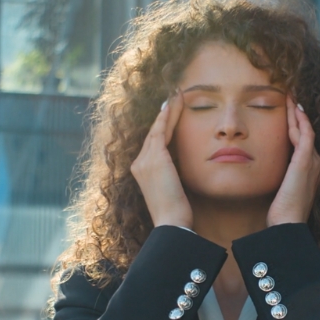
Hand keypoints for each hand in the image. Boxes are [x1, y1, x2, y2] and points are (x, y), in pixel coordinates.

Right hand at [130, 92, 192, 228]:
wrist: (171, 223)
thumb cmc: (175, 213)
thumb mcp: (171, 191)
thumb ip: (172, 176)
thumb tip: (181, 169)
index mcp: (141, 172)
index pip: (153, 144)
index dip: (162, 128)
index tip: (170, 114)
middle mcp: (138, 164)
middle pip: (153, 133)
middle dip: (164, 115)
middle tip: (173, 98)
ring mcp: (144, 161)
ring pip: (157, 129)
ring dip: (168, 111)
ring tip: (176, 96)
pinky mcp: (154, 159)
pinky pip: (161, 131)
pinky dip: (167, 117)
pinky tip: (174, 106)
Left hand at [266, 95, 319, 226]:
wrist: (288, 224)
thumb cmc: (283, 212)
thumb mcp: (282, 189)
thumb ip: (280, 176)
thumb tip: (265, 167)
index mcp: (312, 169)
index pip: (305, 140)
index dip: (298, 124)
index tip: (289, 111)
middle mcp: (318, 163)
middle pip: (307, 131)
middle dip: (298, 114)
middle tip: (291, 96)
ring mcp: (314, 162)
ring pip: (306, 130)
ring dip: (297, 112)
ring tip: (291, 96)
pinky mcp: (306, 162)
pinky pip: (305, 135)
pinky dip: (301, 121)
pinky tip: (295, 109)